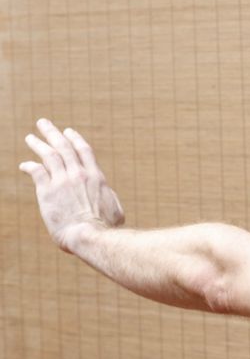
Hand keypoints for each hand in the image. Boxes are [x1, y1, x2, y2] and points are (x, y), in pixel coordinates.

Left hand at [19, 119, 124, 252]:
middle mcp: (79, 174)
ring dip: (38, 144)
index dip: (74, 139)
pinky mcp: (47, 191)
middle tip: (43, 123)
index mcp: (96, 177)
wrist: (89, 235)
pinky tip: (24, 165)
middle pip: (63, 147)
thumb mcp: (116, 210)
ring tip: (30, 137)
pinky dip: (29, 166)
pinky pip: (36, 171)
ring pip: (48, 155)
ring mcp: (62, 181)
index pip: (83, 151)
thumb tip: (109, 198)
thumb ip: (110, 199)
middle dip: (52, 133)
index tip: (67, 131)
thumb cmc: (106, 228)